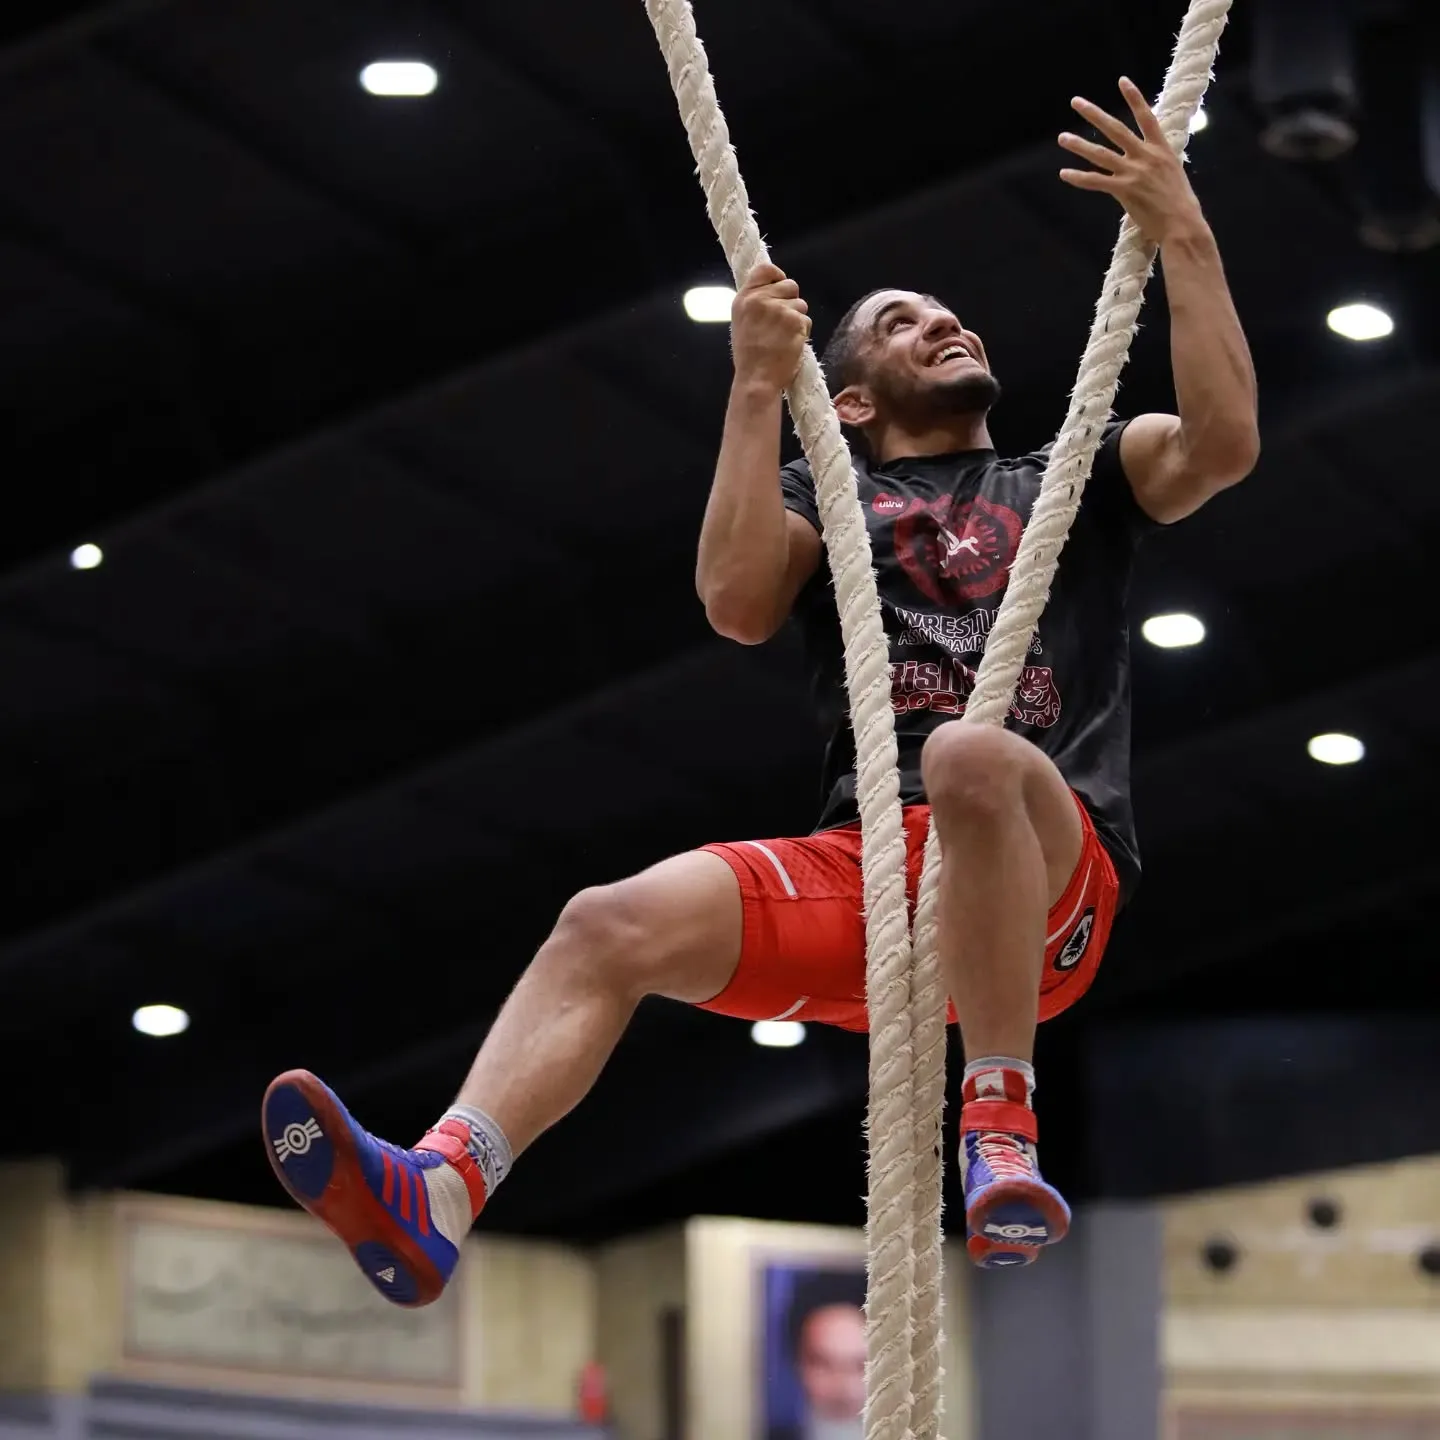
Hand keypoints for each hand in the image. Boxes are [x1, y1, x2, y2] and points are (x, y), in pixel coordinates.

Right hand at [730, 262, 810, 392]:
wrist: (757, 380)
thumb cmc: (749, 357)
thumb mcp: (742, 322)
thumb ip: (755, 302)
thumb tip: (773, 288)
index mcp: (744, 299)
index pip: (765, 269)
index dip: (778, 275)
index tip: (780, 285)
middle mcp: (760, 300)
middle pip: (790, 285)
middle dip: (791, 301)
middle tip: (782, 322)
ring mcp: (779, 310)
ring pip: (801, 304)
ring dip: (797, 319)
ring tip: (783, 337)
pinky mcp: (795, 321)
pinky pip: (806, 320)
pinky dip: (802, 332)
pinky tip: (790, 344)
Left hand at [1058, 77, 1206, 245]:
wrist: (1182, 222)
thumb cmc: (1180, 203)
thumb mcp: (1173, 174)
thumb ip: (1158, 163)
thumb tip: (1151, 164)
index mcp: (1161, 148)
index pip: (1146, 116)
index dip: (1134, 97)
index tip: (1122, 80)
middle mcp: (1146, 155)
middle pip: (1116, 129)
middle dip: (1094, 114)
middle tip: (1076, 101)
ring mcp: (1134, 172)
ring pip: (1101, 154)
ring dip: (1079, 145)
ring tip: (1062, 137)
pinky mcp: (1124, 190)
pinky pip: (1096, 181)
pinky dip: (1079, 178)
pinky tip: (1064, 173)